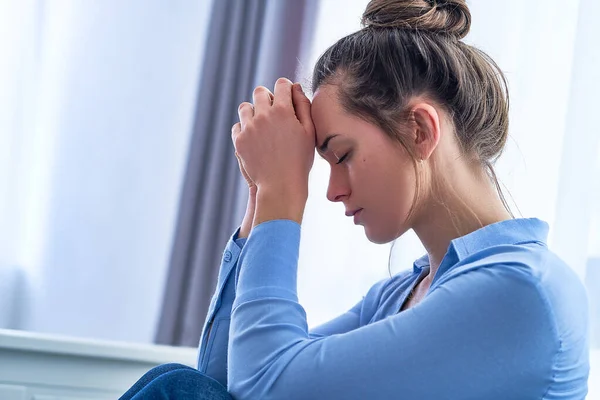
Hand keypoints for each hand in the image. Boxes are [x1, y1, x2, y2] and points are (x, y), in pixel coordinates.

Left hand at [232, 78, 315, 224]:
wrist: (280, 186)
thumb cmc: (300, 160)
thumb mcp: (309, 133)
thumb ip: (304, 106)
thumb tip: (295, 87)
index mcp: (283, 110)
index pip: (282, 84)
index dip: (286, 88)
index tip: (287, 97)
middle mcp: (263, 115)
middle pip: (260, 92)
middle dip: (268, 98)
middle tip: (274, 112)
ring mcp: (249, 127)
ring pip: (245, 107)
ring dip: (253, 112)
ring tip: (262, 126)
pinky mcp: (239, 140)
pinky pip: (237, 125)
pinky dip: (244, 129)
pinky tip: (255, 139)